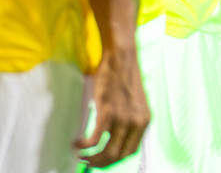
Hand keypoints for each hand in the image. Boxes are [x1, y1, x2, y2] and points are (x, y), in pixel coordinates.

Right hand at [76, 46, 149, 165]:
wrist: (121, 58)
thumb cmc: (123, 79)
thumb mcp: (132, 104)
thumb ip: (127, 122)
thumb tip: (112, 138)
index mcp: (144, 121)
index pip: (130, 151)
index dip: (115, 159)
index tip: (102, 159)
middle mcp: (137, 122)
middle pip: (118, 155)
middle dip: (101, 163)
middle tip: (87, 162)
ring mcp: (123, 118)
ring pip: (107, 152)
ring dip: (92, 159)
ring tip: (81, 156)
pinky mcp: (108, 112)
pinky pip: (94, 140)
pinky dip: (84, 146)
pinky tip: (76, 144)